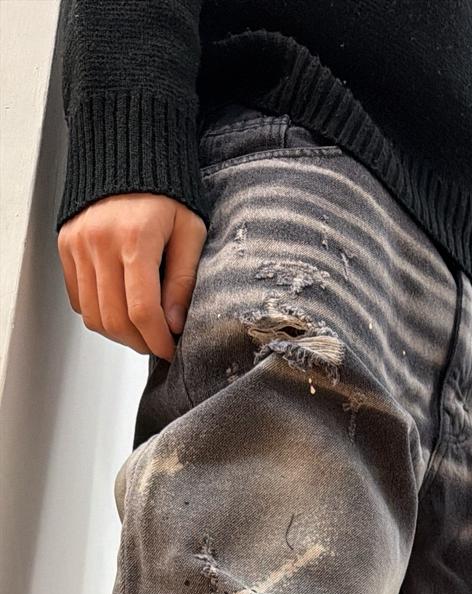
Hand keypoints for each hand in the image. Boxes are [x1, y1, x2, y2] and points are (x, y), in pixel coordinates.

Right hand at [58, 194, 206, 359]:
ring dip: (119, 333)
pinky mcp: (66, 245)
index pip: (141, 310)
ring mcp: (79, 244)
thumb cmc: (167, 193)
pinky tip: (120, 308)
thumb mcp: (190, 232)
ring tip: (141, 329)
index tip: (170, 349)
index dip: (157, 340)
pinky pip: (78, 298)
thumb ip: (183, 280)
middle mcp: (100, 242)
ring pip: (93, 315)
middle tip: (158, 343)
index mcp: (136, 239)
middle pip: (115, 319)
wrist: (129, 151)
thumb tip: (173, 324)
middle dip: (140, 342)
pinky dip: (99, 314)